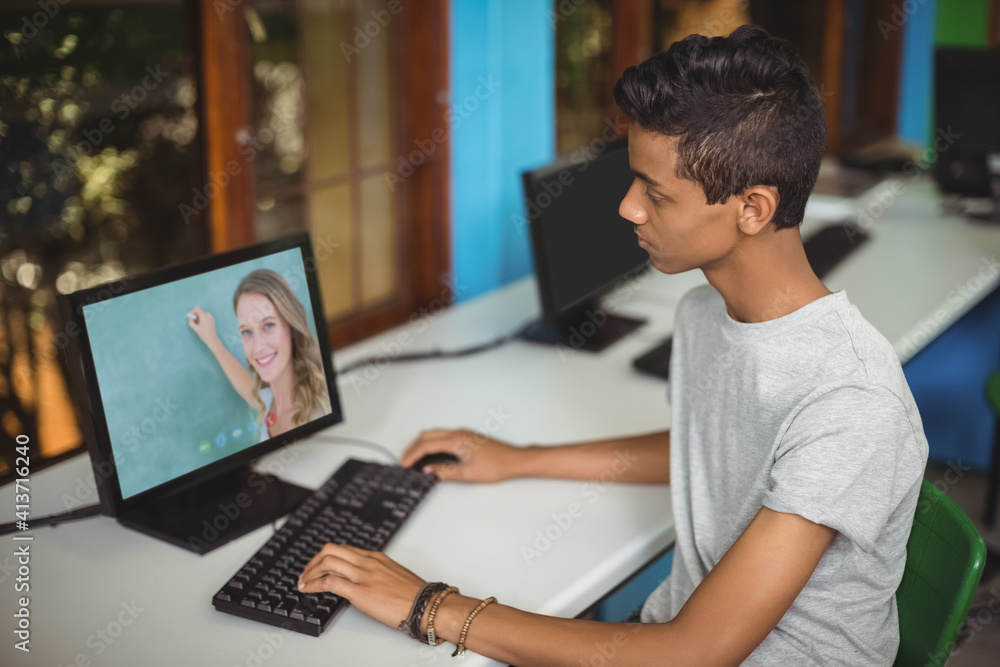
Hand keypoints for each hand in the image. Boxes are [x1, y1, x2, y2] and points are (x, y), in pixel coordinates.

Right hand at [187, 306, 217, 344]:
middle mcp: (208, 314)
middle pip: (199, 311)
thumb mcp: (195, 328)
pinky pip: (206, 316)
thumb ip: (191, 321)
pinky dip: (203, 318)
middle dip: (196, 316)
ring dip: (199, 317)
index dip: (193, 311)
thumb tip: (191, 316)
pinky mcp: (212, 319)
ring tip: (199, 325)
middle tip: (195, 322)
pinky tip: (203, 325)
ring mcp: (211, 316)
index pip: (197, 308)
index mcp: (204, 315)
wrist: (212, 338)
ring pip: (202, 314)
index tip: (192, 317)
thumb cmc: (203, 334)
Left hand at [297, 544, 424, 629]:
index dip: (325, 557)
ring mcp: (363, 575)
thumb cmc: (415, 595)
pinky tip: (307, 590)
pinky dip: (313, 584)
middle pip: (330, 550)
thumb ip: (377, 574)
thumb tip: (365, 582)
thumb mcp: (394, 576)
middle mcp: (367, 562)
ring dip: (309, 572)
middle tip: (306, 573)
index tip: (318, 567)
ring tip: (303, 582)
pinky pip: (329, 582)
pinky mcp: (359, 592)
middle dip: (313, 561)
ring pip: (327, 562)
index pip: (343, 549)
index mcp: (376, 557)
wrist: (426, 605)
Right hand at [400, 429, 524, 482]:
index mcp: (457, 440)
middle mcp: (458, 433)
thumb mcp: (468, 474)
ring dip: (421, 445)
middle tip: (404, 462)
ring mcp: (462, 433)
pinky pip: (442, 436)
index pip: (426, 445)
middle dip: (412, 448)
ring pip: (434, 434)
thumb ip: (445, 472)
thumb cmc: (498, 466)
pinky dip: (431, 444)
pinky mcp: (466, 436)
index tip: (403, 465)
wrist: (515, 460)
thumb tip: (428, 471)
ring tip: (414, 460)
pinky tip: (430, 456)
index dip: (412, 455)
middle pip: (426, 436)